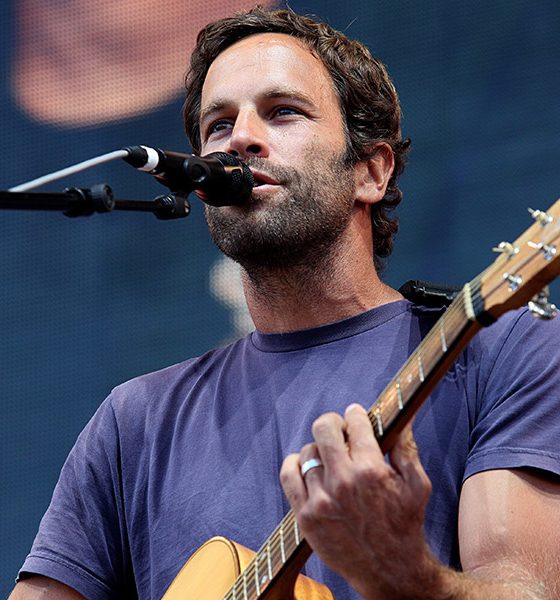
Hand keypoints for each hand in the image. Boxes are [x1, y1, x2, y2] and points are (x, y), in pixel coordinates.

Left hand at [280, 403, 435, 598]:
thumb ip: (407, 447)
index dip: (355, 414)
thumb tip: (404, 417)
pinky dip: (294, 464)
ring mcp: (322, 500)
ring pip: (308, 451)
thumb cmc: (406, 525)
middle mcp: (344, 482)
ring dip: (319, 449)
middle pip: (324, 428)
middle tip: (339, 430)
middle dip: (333, 423)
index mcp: (371, 470)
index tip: (355, 415)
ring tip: (329, 458)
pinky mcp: (306, 516)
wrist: (389, 571)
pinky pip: (289, 474)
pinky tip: (306, 466)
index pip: (355, 423)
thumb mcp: (417, 485)